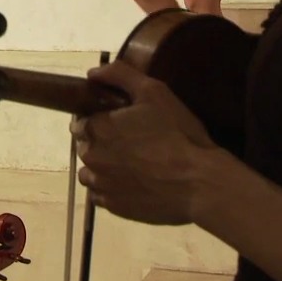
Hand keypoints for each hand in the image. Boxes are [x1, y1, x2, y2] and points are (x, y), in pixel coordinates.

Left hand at [70, 61, 216, 224]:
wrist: (199, 183)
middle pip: (86, 146)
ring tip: (131, 165)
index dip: (98, 120)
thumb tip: (92, 73)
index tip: (118, 123)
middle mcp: (91, 157)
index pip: (81, 122)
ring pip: (90, 172)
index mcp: (97, 128)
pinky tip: (132, 184)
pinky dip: (110, 189)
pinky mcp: (112, 207)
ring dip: (103, 167)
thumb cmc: (177, 134)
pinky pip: (101, 195)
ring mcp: (100, 184)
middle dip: (101, 143)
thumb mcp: (154, 92)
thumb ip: (120, 75)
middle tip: (131, 143)